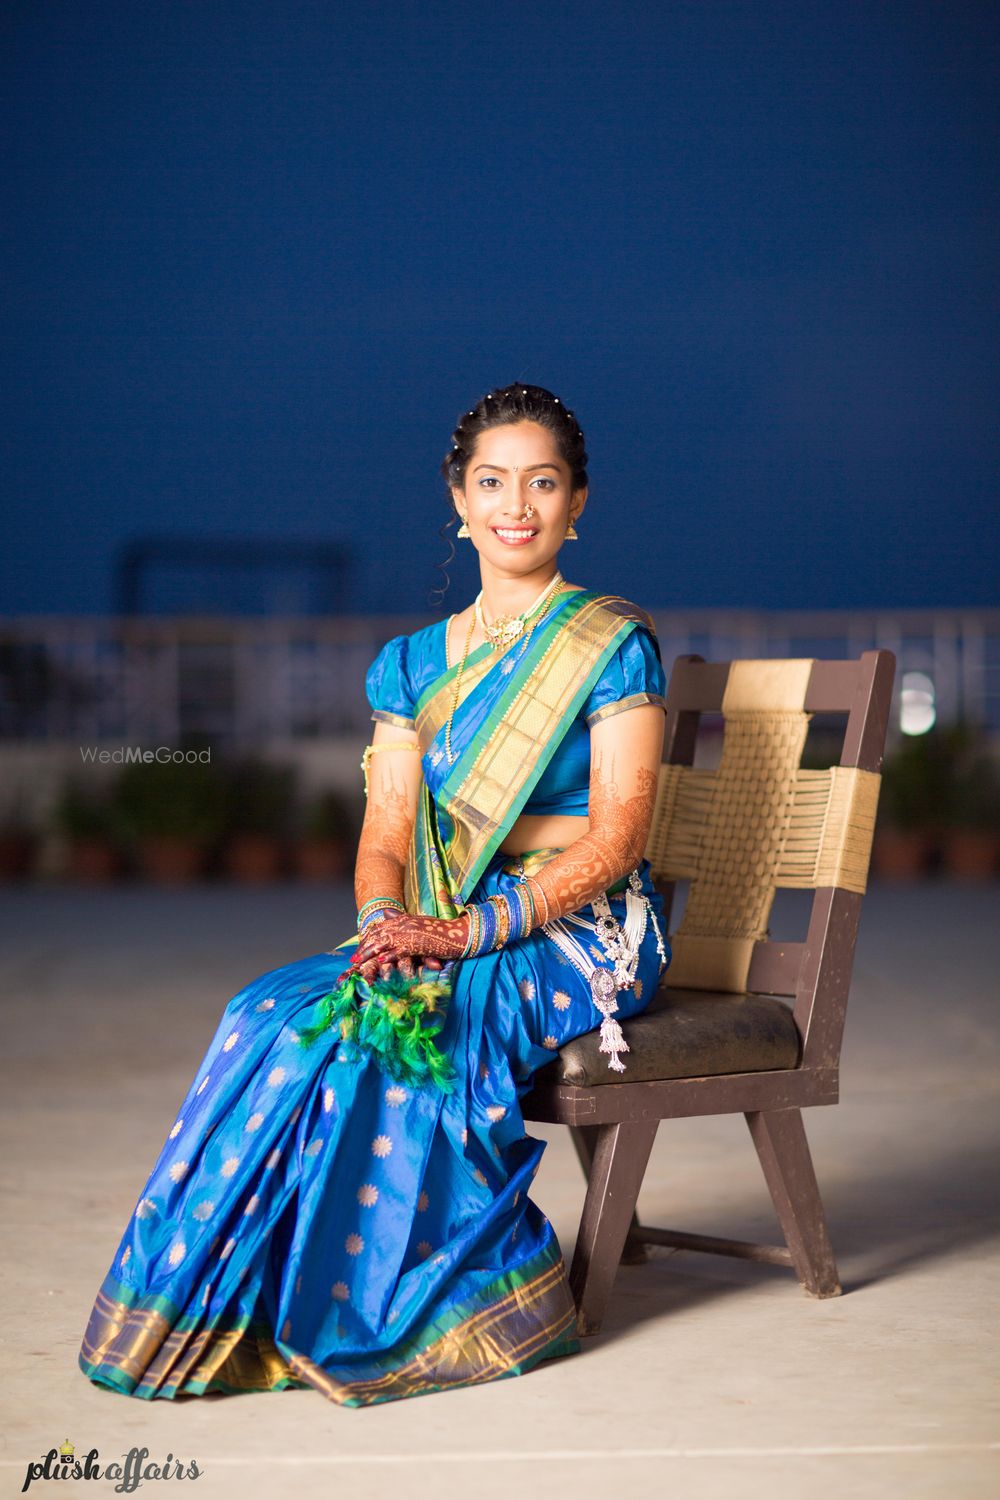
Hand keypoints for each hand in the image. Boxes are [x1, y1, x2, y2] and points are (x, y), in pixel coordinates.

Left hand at [352, 912, 470, 979]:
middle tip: (353, 959)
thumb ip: (402, 919)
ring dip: (370, 953)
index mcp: (404, 919)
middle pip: (378, 935)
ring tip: (359, 962)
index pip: (380, 928)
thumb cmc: (440, 931)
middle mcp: (405, 924)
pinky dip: (389, 955)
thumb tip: (386, 914)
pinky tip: (380, 961)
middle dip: (364, 947)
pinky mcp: (418, 943)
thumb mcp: (418, 923)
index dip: (368, 939)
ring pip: (384, 942)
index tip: (358, 949)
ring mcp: (410, 933)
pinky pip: (400, 949)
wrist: (459, 934)